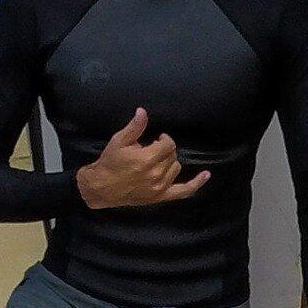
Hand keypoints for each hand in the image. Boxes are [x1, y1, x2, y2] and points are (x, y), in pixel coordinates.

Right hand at [74, 106, 209, 208]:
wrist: (101, 187)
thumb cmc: (110, 162)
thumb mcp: (119, 141)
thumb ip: (134, 127)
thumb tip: (143, 111)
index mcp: (147, 160)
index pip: (168, 144)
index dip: (163, 139)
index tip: (156, 139)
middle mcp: (156, 174)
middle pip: (172, 156)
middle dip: (164, 150)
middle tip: (151, 150)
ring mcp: (159, 188)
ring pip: (176, 168)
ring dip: (169, 162)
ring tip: (156, 161)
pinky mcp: (160, 197)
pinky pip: (183, 191)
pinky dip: (197, 183)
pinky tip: (206, 175)